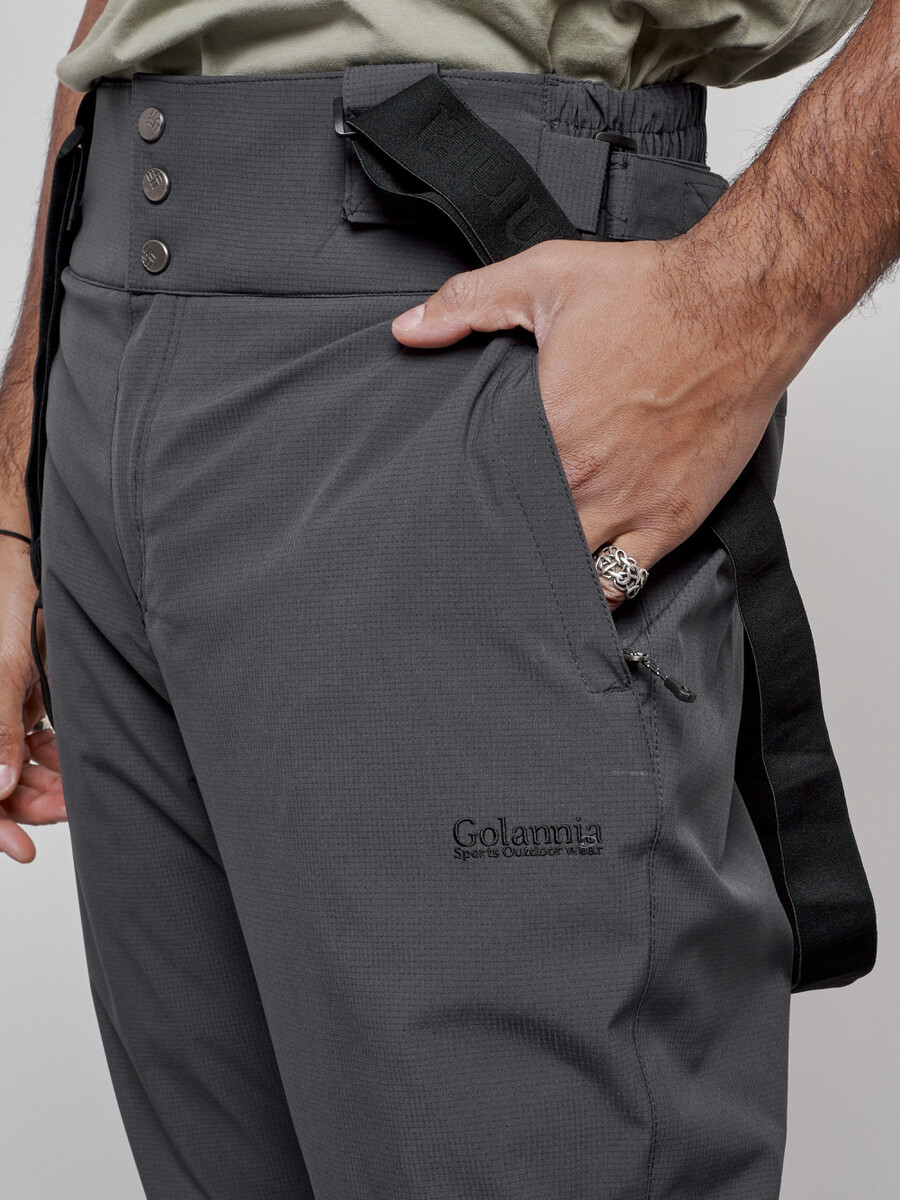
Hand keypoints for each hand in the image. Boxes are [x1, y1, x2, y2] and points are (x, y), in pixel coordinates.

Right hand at [0, 536, 64, 861]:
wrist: (22, 563)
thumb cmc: (2, 606)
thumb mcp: (3, 672)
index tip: (24, 849)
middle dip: (29, 803)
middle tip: (70, 810)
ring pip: (16, 767)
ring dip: (47, 784)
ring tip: (79, 792)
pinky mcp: (17, 700)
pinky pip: (33, 742)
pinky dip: (55, 757)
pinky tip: (76, 765)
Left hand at [392, 236, 812, 608]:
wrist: (741, 307)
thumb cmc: (653, 294)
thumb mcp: (545, 278)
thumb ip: (469, 302)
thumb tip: (409, 328)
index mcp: (545, 429)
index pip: (484, 493)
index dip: (467, 505)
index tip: (455, 509)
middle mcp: (583, 479)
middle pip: (523, 539)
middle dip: (505, 543)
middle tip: (488, 545)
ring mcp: (630, 507)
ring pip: (570, 572)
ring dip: (548, 572)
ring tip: (531, 567)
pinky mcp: (672, 520)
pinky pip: (626, 583)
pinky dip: (601, 591)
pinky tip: (582, 585)